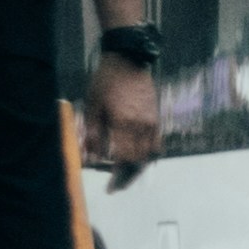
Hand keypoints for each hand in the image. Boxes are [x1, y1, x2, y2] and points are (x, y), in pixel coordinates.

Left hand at [88, 52, 165, 175]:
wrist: (128, 61)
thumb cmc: (105, 82)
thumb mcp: (93, 106)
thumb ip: (93, 133)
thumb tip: (91, 157)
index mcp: (123, 123)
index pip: (124, 159)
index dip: (117, 176)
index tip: (111, 187)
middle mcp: (141, 126)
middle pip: (138, 161)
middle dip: (127, 177)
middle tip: (116, 187)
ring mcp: (151, 123)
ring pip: (149, 155)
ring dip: (138, 169)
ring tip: (126, 176)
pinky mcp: (156, 118)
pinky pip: (156, 144)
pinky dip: (149, 156)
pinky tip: (140, 161)